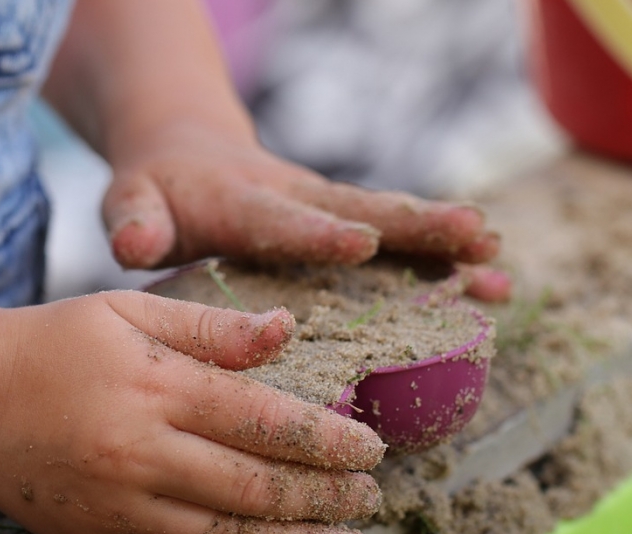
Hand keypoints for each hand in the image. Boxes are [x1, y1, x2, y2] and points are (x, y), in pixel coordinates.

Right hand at [0, 291, 386, 533]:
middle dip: (325, 497)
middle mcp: (140, 452)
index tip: (371, 448)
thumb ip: (211, 326)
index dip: (327, 440)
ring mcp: (118, 505)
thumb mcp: (128, 310)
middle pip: (256, 487)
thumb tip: (288, 330)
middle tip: (369, 496)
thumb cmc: (55, 344)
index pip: (263, 421)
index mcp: (154, 386)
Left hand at [102, 122, 511, 301]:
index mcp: (242, 203)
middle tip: (474, 236)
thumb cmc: (157, 191)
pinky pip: (397, 241)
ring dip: (444, 244)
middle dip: (416, 226)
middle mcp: (295, 200)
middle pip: (361, 210)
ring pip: (391, 224)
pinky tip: (490, 284)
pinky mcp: (342, 222)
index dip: (318, 233)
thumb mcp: (132, 201)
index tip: (361, 242)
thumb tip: (134, 243)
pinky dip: (442, 260)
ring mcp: (325, 210)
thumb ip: (134, 221)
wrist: (187, 151)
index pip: (281, 220)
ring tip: (499, 264)